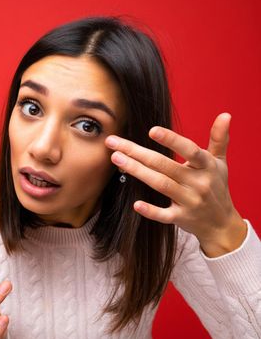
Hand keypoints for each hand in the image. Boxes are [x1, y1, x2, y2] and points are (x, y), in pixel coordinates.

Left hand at [105, 113, 246, 256]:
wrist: (221, 223)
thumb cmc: (215, 186)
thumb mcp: (219, 162)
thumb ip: (218, 139)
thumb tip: (225, 114)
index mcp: (206, 166)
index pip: (189, 150)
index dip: (172, 140)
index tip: (152, 130)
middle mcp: (198, 183)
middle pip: (164, 165)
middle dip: (137, 153)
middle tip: (113, 142)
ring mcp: (189, 201)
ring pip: (160, 184)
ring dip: (137, 172)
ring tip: (116, 158)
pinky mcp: (180, 218)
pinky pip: (164, 215)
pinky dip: (150, 211)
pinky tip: (135, 204)